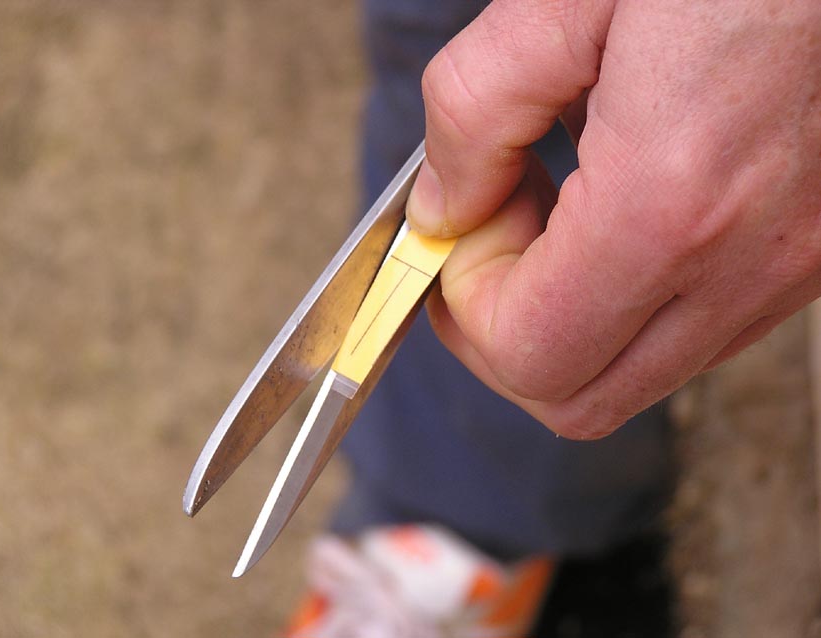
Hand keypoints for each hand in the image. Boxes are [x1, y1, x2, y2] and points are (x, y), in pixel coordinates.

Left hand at [407, 0, 820, 438]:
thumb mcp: (563, 2)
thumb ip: (474, 113)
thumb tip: (442, 208)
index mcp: (669, 204)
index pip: (526, 353)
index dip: (462, 303)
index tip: (456, 228)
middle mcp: (744, 263)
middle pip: (578, 399)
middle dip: (500, 335)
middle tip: (488, 237)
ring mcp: (788, 268)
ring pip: (635, 376)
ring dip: (563, 318)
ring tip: (554, 208)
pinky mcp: (808, 252)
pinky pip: (691, 330)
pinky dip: (625, 298)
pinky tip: (614, 205)